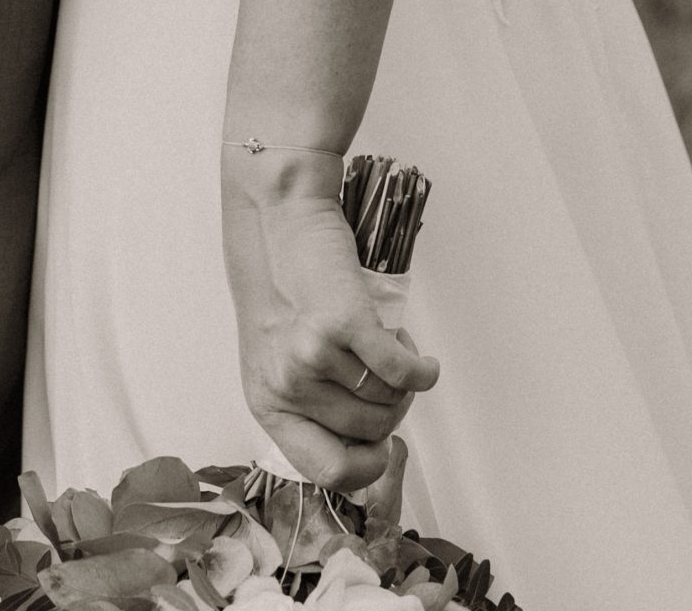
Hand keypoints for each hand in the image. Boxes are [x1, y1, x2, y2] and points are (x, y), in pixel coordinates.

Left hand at [222, 147, 438, 490]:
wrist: (277, 220)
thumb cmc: (282, 286)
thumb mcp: (278, 359)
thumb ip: (311, 403)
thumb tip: (371, 443)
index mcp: (268, 405)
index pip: (328, 472)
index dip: (368, 467)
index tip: (382, 444)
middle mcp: (286, 388)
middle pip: (371, 434)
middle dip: (392, 410)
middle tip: (388, 376)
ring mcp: (311, 358)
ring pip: (388, 402)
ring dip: (403, 382)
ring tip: (391, 347)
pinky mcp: (342, 323)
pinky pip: (402, 371)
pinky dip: (422, 369)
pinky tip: (423, 361)